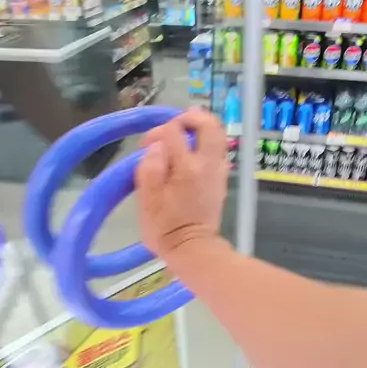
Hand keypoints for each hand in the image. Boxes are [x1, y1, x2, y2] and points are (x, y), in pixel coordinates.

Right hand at [135, 109, 228, 267]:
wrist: (193, 250)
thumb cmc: (165, 227)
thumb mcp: (147, 200)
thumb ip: (150, 168)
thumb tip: (156, 147)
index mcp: (186, 167)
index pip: (174, 131)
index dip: (157, 133)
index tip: (145, 147)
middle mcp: (207, 164)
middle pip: (209, 125)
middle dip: (190, 118)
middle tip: (173, 126)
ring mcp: (218, 171)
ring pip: (217, 136)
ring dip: (200, 130)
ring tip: (181, 137)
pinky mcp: (221, 179)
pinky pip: (218, 151)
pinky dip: (205, 144)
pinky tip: (190, 155)